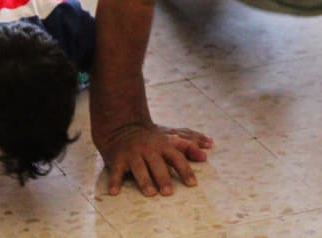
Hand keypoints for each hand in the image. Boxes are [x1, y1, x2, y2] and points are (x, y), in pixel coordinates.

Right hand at [97, 122, 212, 196]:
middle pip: (157, 164)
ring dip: (145, 181)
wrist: (122, 127)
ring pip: (139, 168)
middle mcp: (148, 150)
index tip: (192, 184)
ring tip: (151, 193)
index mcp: (162, 145)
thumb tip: (206, 156)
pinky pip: (116, 172)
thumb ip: (187, 148)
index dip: (185, 170)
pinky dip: (115, 182)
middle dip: (163, 178)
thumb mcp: (169, 140)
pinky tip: (115, 192)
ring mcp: (132, 154)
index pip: (177, 158)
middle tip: (169, 192)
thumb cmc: (151, 139)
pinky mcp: (117, 159)